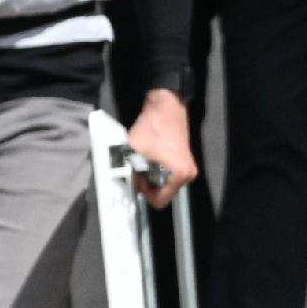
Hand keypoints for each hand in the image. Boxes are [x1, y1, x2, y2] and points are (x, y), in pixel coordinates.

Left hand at [125, 90, 198, 206]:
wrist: (167, 106)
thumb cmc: (153, 128)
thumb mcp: (133, 151)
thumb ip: (126, 171)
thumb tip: (118, 186)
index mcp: (180, 175)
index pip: (160, 201)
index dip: (144, 193)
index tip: (136, 178)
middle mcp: (188, 175)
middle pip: (162, 192)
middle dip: (148, 184)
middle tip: (137, 169)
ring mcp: (187, 168)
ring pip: (164, 184)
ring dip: (151, 177)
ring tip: (143, 161)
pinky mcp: (184, 162)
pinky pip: (168, 175)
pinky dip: (157, 170)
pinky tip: (150, 158)